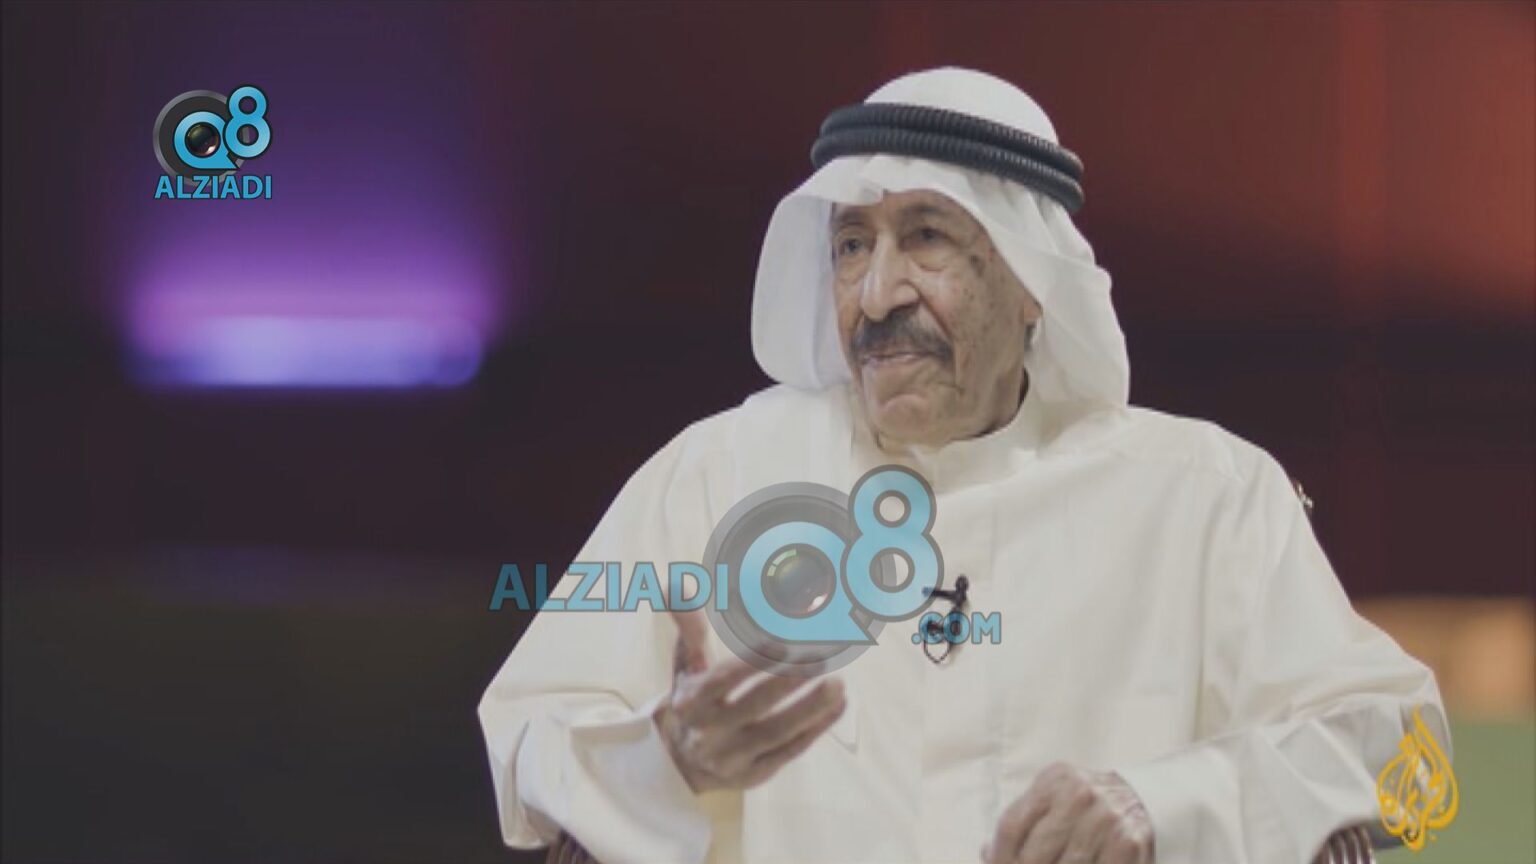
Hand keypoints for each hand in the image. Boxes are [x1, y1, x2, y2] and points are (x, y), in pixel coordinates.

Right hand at [652, 608, 845, 792]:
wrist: (683, 761)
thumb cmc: (693, 698)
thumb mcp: (686, 665)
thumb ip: (689, 627)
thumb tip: (678, 584)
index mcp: (690, 702)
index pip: (722, 681)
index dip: (752, 662)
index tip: (782, 642)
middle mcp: (708, 734)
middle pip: (753, 707)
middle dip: (787, 683)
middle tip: (819, 658)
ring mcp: (733, 758)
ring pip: (776, 733)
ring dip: (809, 709)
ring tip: (838, 683)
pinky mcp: (755, 775)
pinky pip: (790, 751)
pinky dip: (816, 728)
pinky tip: (839, 704)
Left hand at [983, 763, 1153, 863]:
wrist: (1144, 799)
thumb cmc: (1086, 807)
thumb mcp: (1053, 799)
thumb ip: (1022, 822)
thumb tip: (987, 852)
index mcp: (1054, 781)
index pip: (1011, 826)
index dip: (999, 858)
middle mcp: (1080, 795)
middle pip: (1033, 855)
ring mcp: (1106, 819)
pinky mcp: (1128, 844)